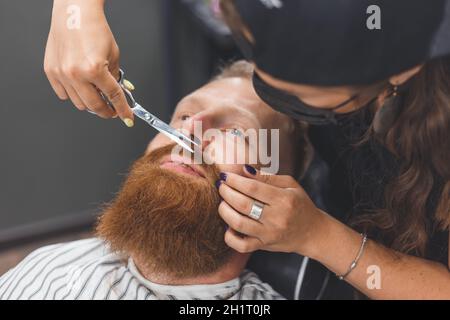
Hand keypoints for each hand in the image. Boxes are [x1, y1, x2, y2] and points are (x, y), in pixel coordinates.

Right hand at [44, 0, 133, 124]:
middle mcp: (76, 74)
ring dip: (90, 103)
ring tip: (97, 95)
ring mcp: (61, 74)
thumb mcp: (114, 55)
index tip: (127, 118)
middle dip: (106, 111)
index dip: (122, 109)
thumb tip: (117, 95)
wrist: (75, 14)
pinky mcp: (51, 72)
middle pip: (94, 105)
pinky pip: (63, 94)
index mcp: (94, 69)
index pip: (113, 97)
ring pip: (79, 103)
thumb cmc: (94, 29)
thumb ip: (115, 78)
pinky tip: (81, 86)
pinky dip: (74, 94)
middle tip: (112, 110)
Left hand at [217, 166, 324, 254]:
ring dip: (224, 211)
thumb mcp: (289, 185)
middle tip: (221, 186)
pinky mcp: (263, 245)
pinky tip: (228, 225)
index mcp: (284, 199)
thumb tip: (243, 169)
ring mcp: (269, 234)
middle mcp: (276, 217)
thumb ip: (266, 177)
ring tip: (222, 202)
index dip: (235, 180)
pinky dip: (229, 236)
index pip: (252, 187)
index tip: (225, 176)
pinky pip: (241, 245)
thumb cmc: (299, 204)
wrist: (312, 232)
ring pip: (238, 223)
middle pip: (243, 204)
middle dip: (226, 193)